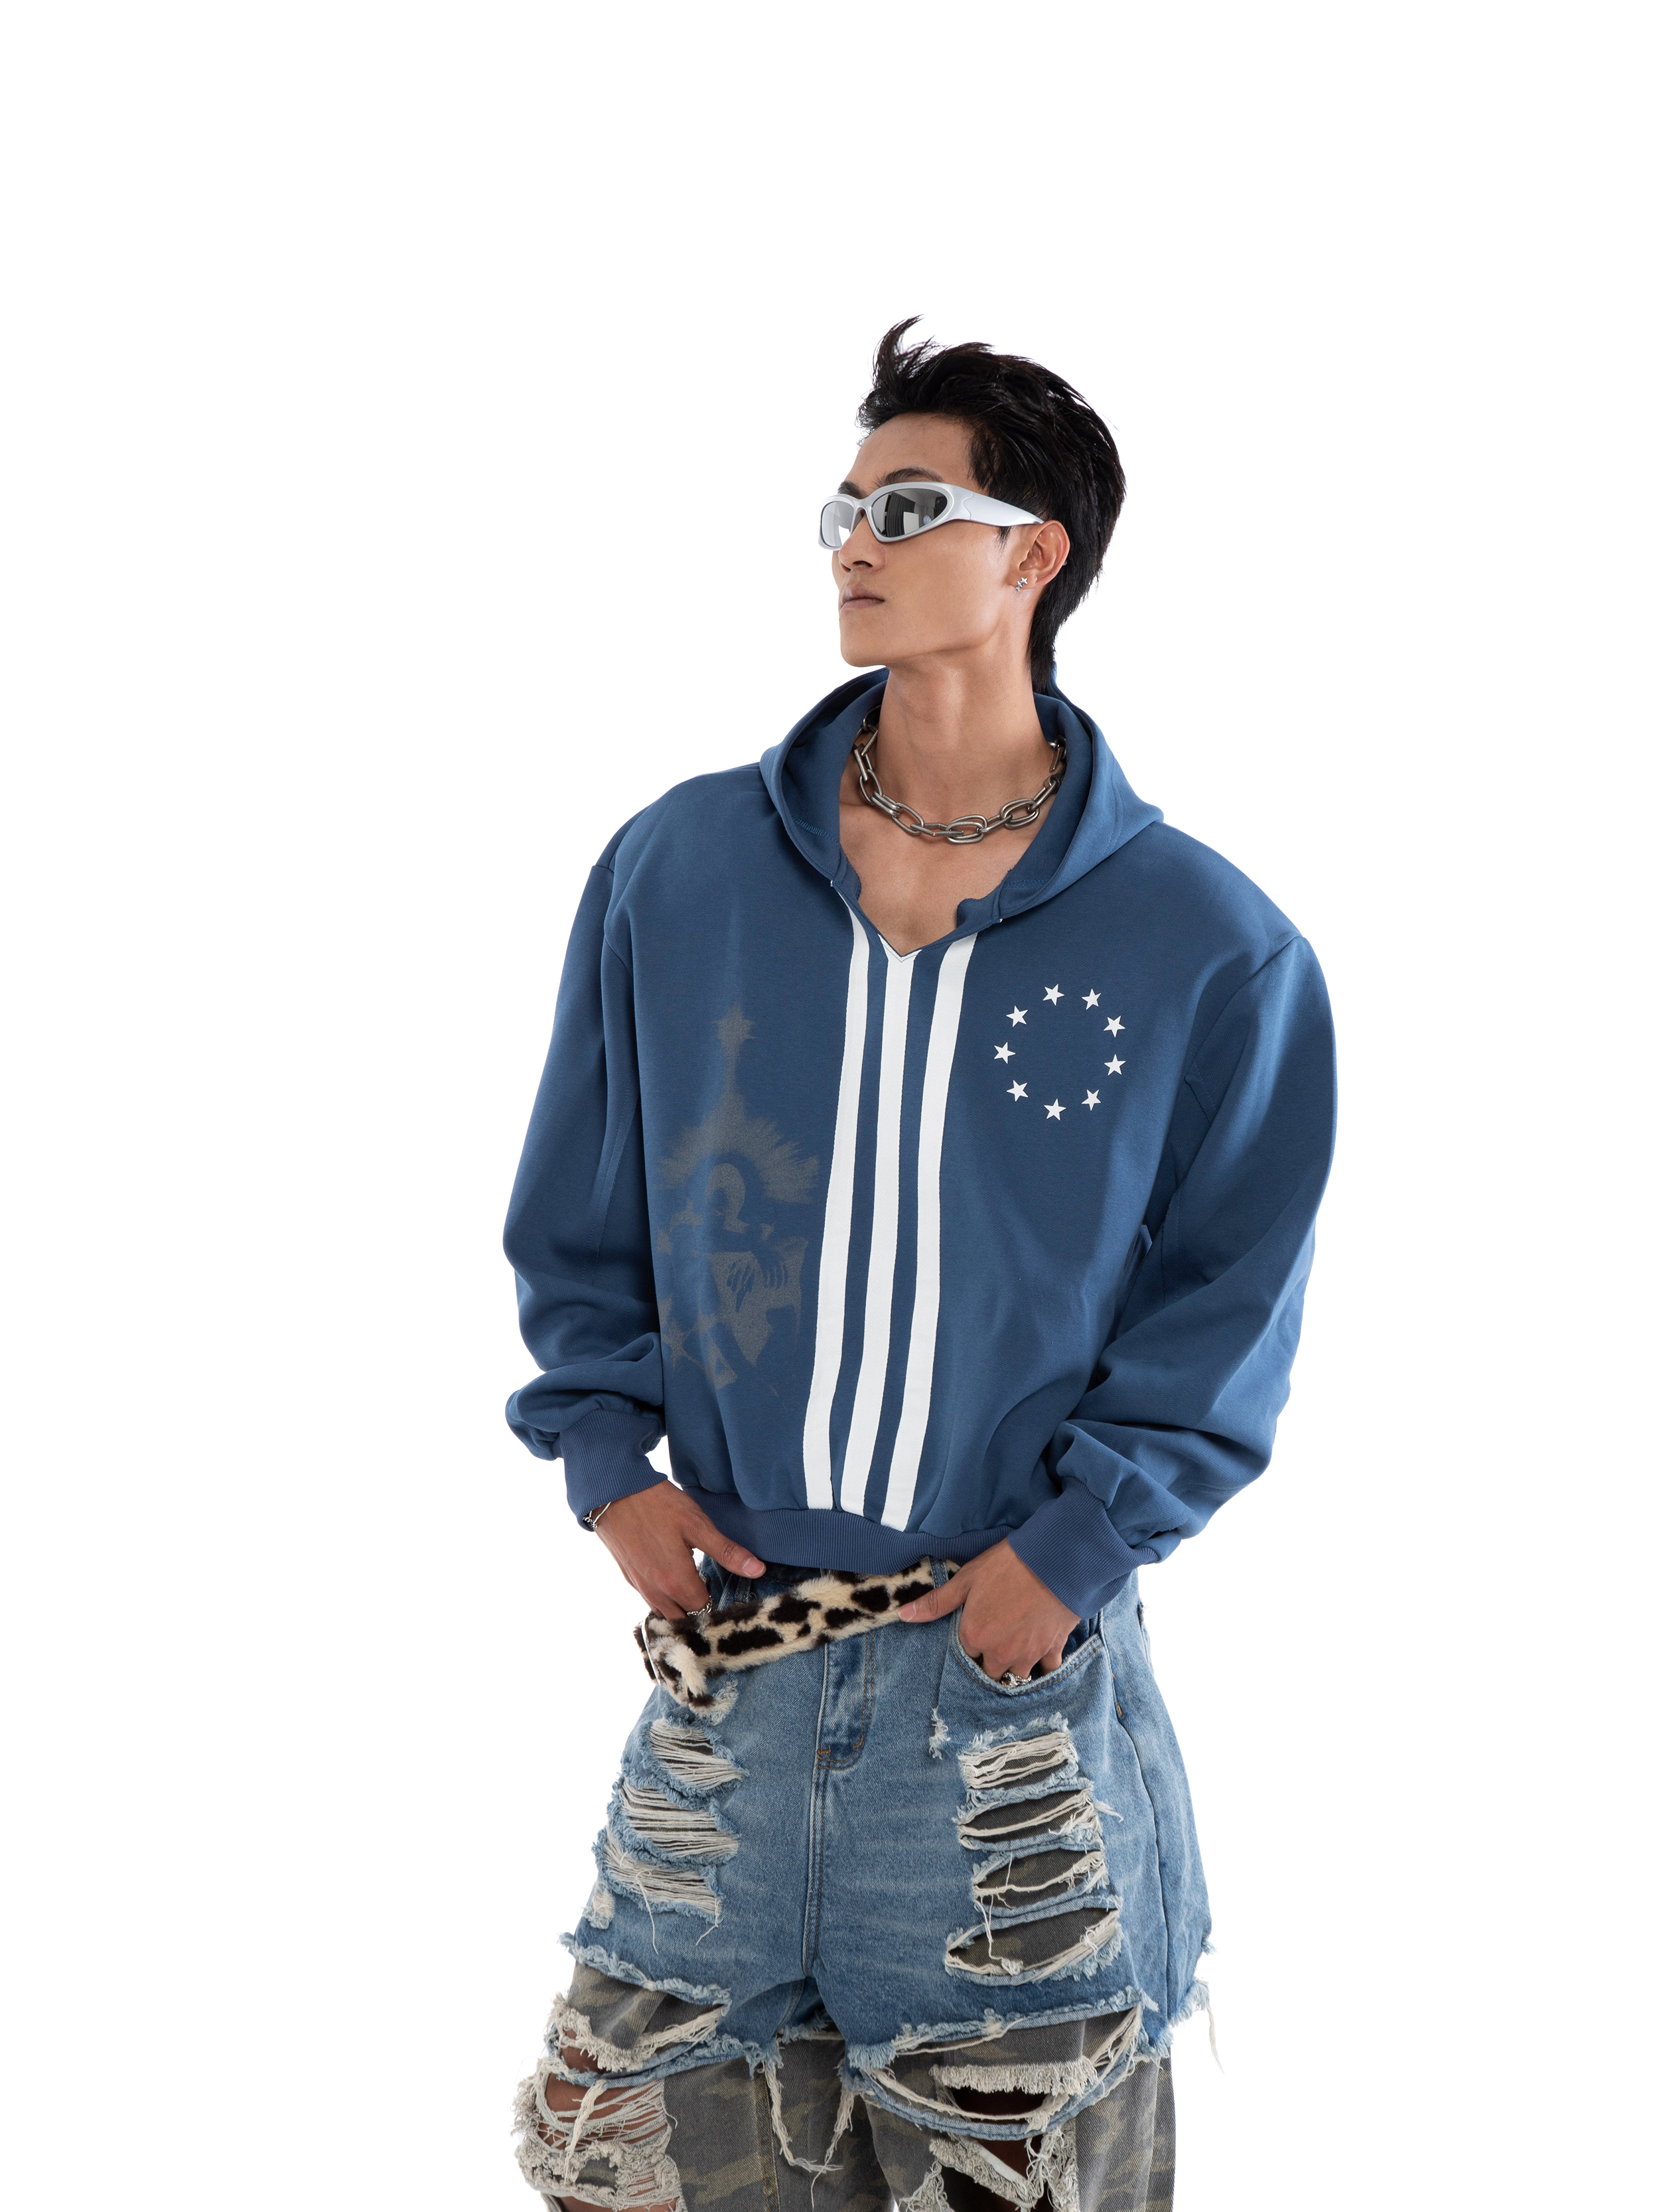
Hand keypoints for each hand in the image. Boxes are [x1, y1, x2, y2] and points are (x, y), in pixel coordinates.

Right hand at [593, 1482, 764, 1619]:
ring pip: (665, 1611)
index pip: (704, 1610)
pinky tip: (671, 1576)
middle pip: (684, 1617)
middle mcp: (656, 1592)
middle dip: (698, 1609)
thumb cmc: (658, 1505)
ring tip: (693, 1585)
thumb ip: (727, 1552)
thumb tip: (758, 1570)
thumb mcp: (698, 1525)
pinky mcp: (628, 1576)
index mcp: (677, 1583)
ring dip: (680, 1605)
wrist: (613, 1491)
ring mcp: (639, 1586)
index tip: (725, 1590)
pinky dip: (663, 1597)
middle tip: (711, 1588)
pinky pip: (649, 1599)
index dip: (717, 1602)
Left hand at [898, 1540, 1077, 1681]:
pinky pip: (1046, 1670)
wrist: (1055, 1562)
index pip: (964, 1654)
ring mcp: (1027, 1656)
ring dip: (1014, 1664)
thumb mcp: (967, 1579)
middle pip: (988, 1670)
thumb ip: (936, 1602)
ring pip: (1016, 1674)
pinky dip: (1043, 1665)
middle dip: (990, 1659)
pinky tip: (1041, 1652)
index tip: (977, 1629)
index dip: (970, 1641)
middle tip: (997, 1636)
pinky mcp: (1052, 1650)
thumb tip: (901, 1616)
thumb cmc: (1008, 1566)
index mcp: (974, 1637)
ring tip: (1017, 1643)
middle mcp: (999, 1654)